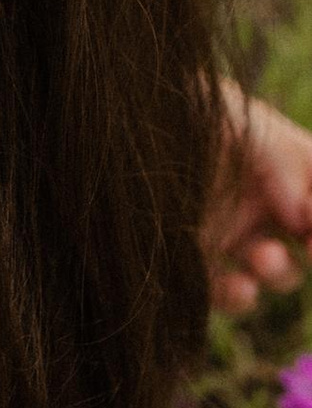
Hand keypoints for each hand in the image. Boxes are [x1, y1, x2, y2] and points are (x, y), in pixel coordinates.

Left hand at [209, 78, 311, 317]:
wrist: (116, 121)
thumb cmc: (185, 110)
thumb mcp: (240, 121)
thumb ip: (283, 162)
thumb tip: (304, 218)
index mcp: (281, 162)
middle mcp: (260, 199)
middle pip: (308, 240)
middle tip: (308, 248)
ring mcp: (228, 231)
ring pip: (274, 270)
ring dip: (279, 271)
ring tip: (262, 258)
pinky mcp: (192, 259)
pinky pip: (225, 292)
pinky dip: (239, 297)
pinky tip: (239, 287)